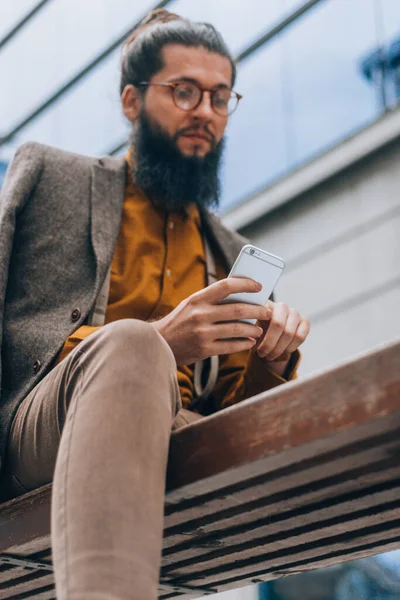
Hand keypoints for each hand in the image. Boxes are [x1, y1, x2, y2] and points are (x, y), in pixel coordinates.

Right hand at [150, 278, 271, 365]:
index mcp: (197, 299)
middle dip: (257, 311)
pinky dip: (244, 343)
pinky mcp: (205, 349)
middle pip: (238, 310)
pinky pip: (231, 346)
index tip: (259, 286)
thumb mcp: (191, 304)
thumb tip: (241, 295)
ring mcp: (203, 333)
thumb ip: (211, 299)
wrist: (159, 343)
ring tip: (259, 329)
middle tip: (267, 312)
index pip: (227, 286)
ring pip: (238, 329)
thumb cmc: (179, 321)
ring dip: (253, 329)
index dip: (246, 284)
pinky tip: (250, 342)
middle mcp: (200, 314)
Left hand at [255, 300, 309, 375]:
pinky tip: (283, 353)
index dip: (260, 333)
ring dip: (280, 349)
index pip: (264, 316)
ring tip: (270, 356)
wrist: (268, 335)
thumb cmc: (256, 332)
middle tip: (262, 355)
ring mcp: (294, 313)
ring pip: (290, 333)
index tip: (256, 350)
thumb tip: (250, 337)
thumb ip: (248, 331)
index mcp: (265, 304)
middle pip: (278, 325)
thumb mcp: (249, 331)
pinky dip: (291, 347)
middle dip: (270, 344)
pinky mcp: (304, 321)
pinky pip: (300, 336)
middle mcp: (281, 306)